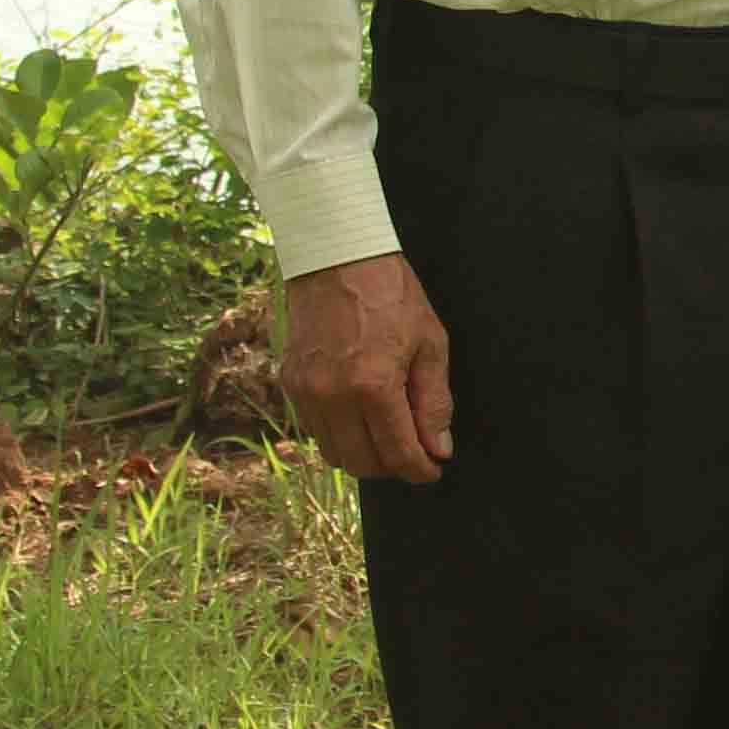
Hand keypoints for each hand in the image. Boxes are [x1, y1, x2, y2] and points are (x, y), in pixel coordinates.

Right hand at [282, 251, 453, 483]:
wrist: (336, 257)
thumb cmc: (391, 294)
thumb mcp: (431, 343)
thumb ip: (435, 401)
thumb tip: (438, 447)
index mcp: (373, 385)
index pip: (398, 452)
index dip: (420, 470)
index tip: (432, 471)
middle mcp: (332, 395)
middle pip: (362, 463)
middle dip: (392, 468)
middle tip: (413, 454)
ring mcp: (305, 391)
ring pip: (333, 453)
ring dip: (363, 456)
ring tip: (387, 437)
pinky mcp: (289, 383)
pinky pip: (314, 430)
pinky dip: (338, 435)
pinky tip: (359, 417)